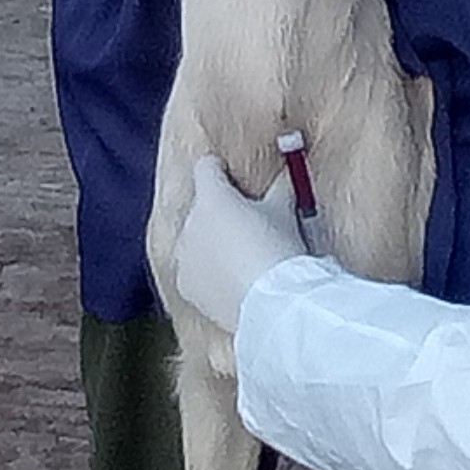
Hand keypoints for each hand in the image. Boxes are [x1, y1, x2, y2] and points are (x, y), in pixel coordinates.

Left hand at [166, 155, 310, 333]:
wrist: (271, 301)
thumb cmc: (278, 249)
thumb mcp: (284, 212)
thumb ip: (280, 188)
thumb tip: (286, 173)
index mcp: (212, 197)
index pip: (205, 168)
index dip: (219, 170)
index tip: (232, 178)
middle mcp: (190, 223)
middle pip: (201, 208)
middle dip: (220, 214)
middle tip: (249, 228)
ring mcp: (183, 256)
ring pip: (194, 241)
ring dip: (211, 245)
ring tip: (242, 259)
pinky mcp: (185, 285)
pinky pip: (193, 271)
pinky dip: (207, 273)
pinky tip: (232, 282)